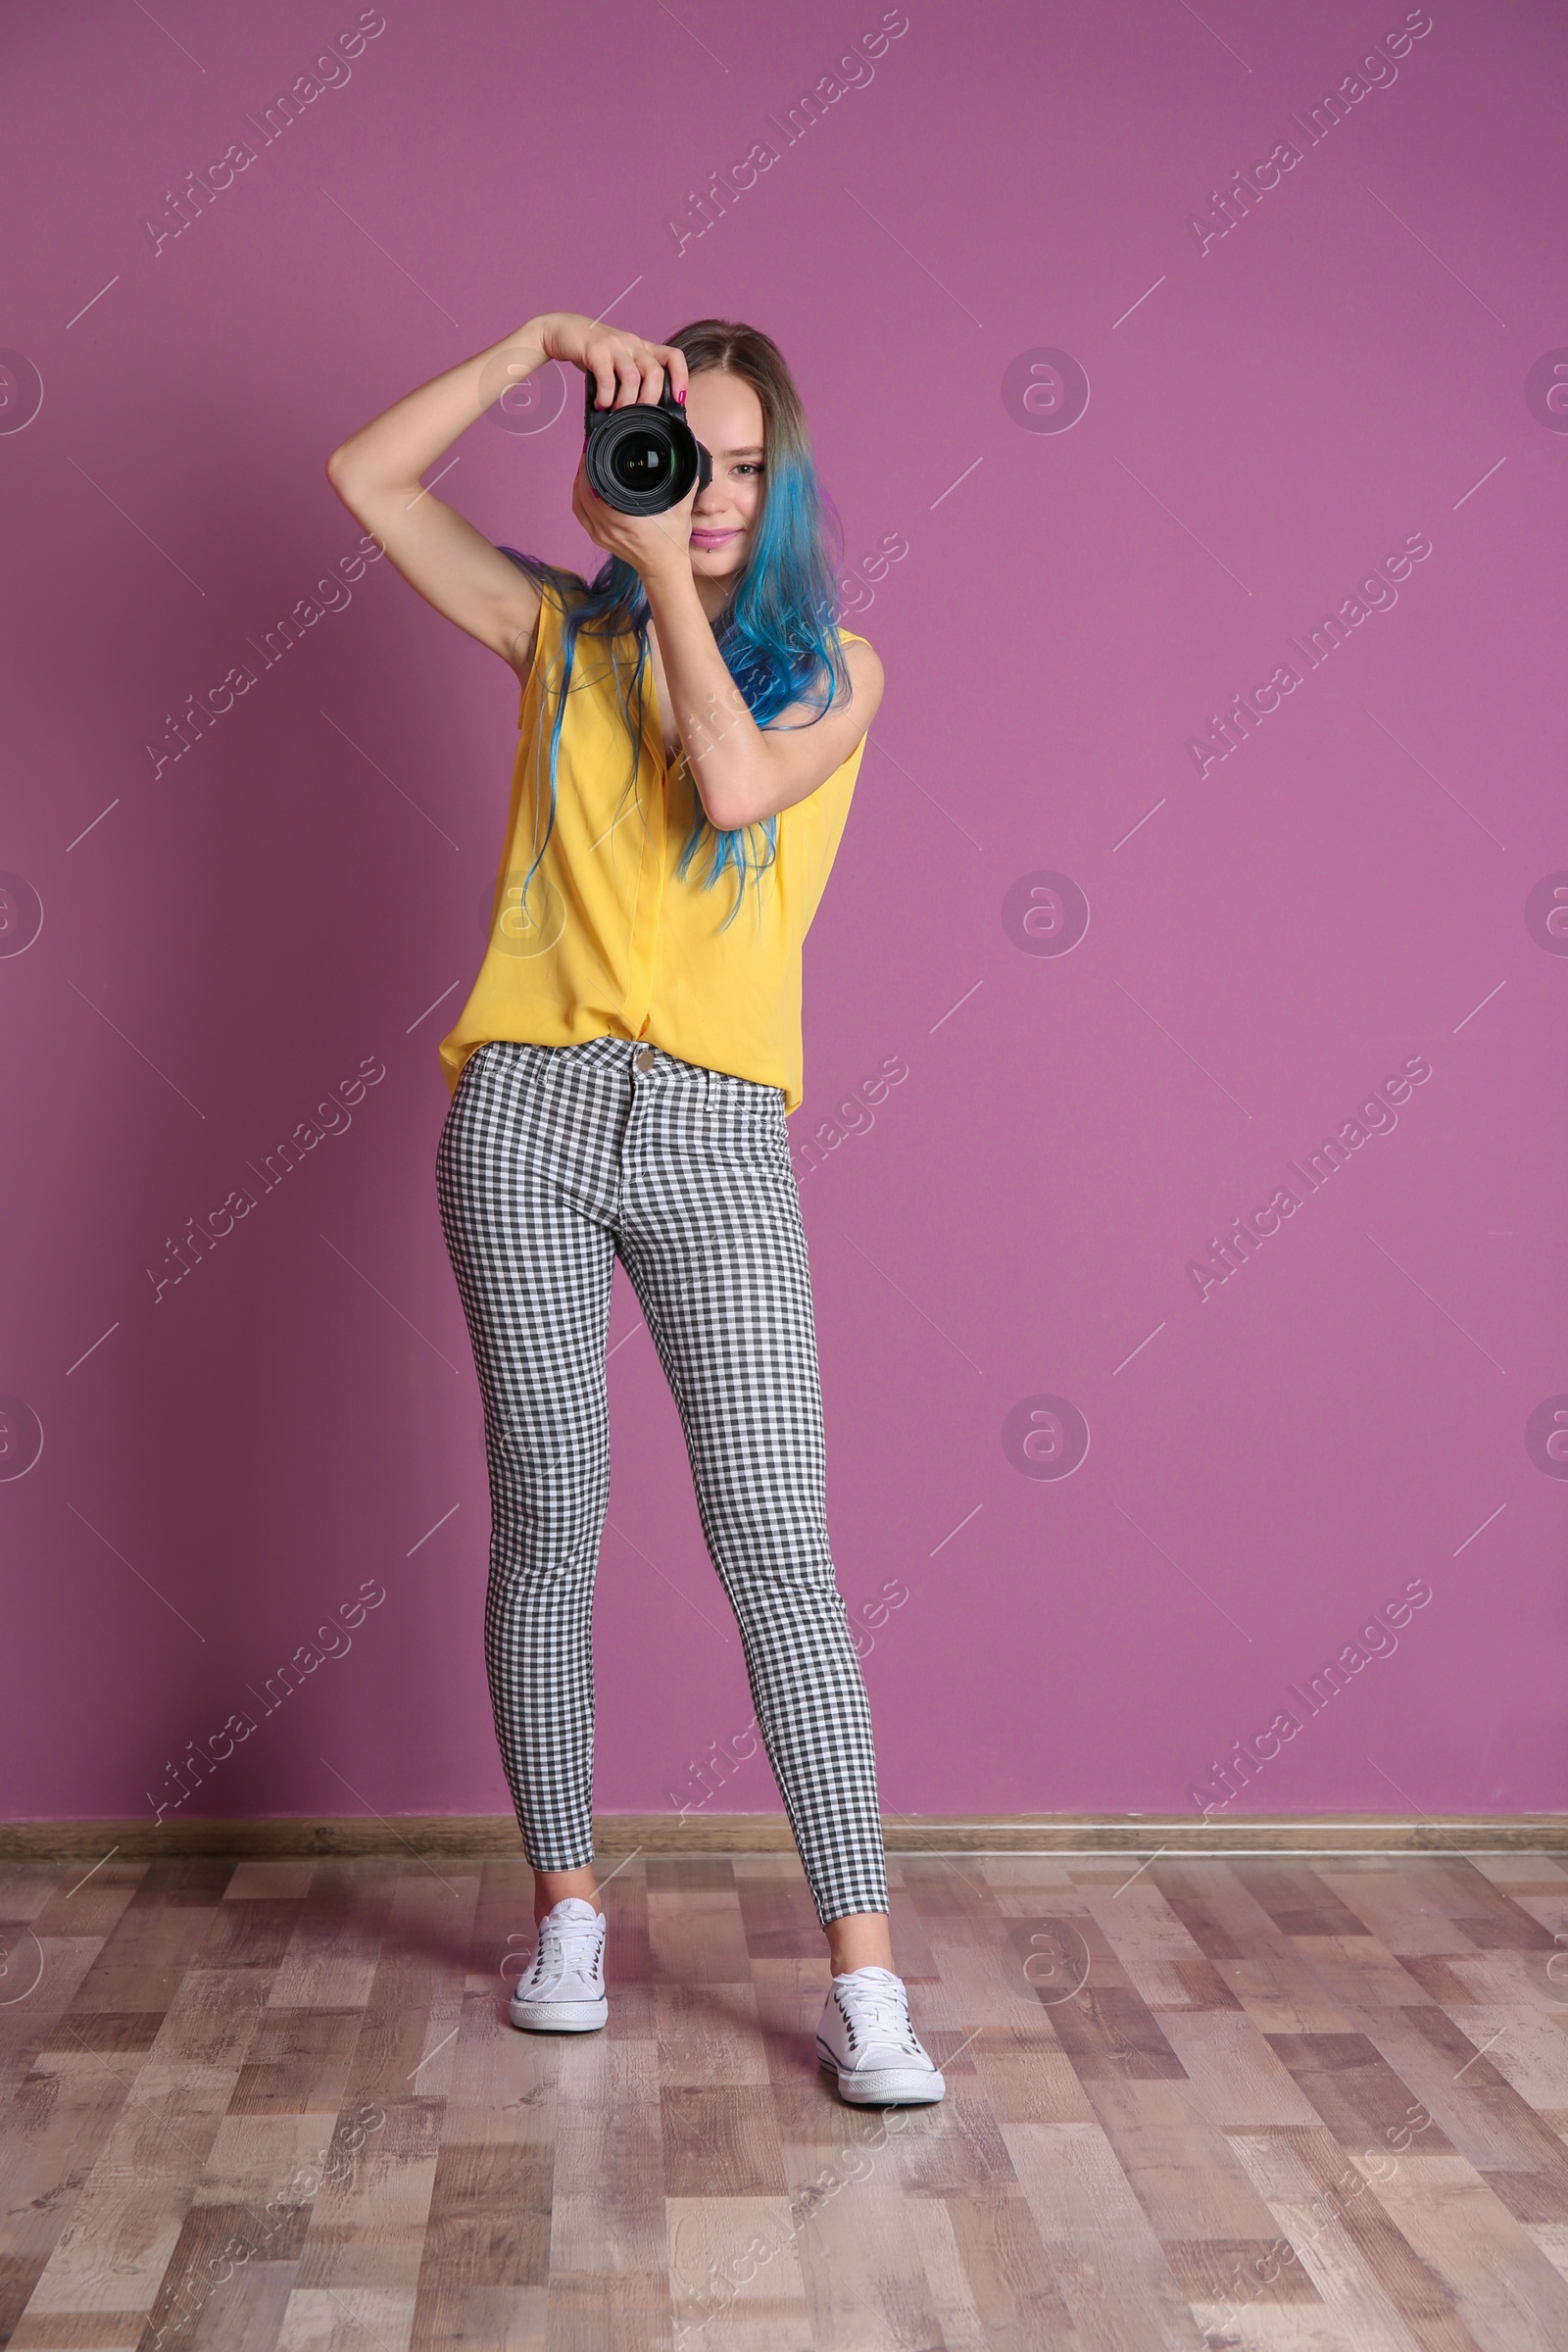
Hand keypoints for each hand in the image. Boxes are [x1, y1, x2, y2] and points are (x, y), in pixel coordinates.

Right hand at [534, 311, 686, 410]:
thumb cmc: (594, 352)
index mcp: (642, 347)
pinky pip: (607, 378)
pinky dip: (606, 397)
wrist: (563, 330)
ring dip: (625, 402)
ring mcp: (614, 345)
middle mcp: (632, 343)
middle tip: (637, 414)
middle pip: (654, 373)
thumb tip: (643, 412)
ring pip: (632, 378)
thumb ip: (633, 380)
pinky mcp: (595, 349)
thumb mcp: (619, 362)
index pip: (673, 356)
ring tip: (615, 410)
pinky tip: (600, 403)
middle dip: (649, 400)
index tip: (679, 399)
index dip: (681, 377)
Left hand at [570, 453, 696, 589]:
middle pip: (583, 492)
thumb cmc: (671, 543)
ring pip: (579, 503)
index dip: (591, 467)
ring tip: (585, 466)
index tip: (593, 450)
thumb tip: (689, 466)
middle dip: (584, 469)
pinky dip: (579, 498)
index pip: (595, 489)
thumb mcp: (681, 513)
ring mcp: (601, 535)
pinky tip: (583, 487)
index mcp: (625, 520)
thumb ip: (686, 487)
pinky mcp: (599, 539)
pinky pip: (581, 514)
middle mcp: (609, 528)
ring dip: (579, 483)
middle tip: (590, 452)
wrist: (663, 569)